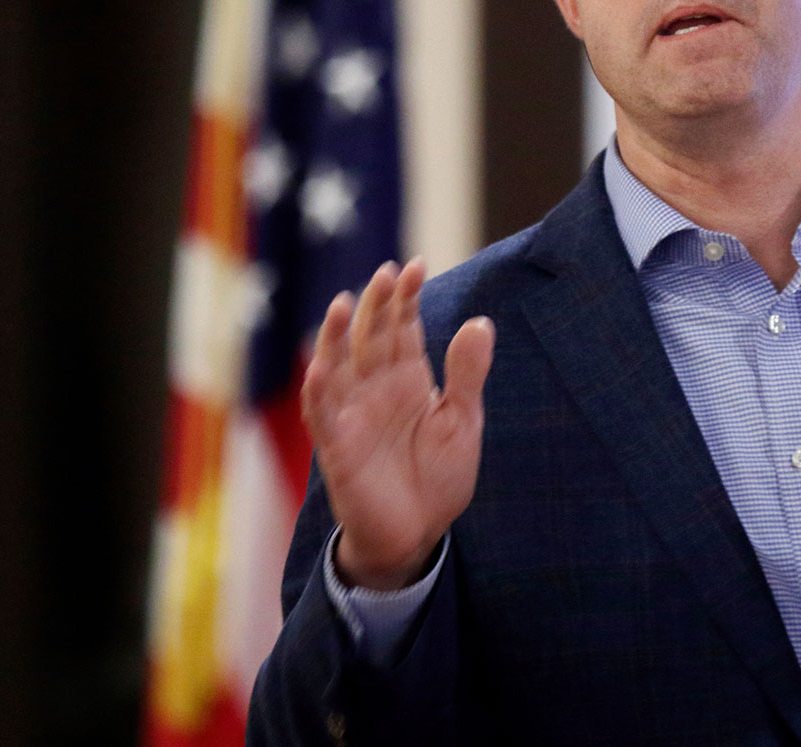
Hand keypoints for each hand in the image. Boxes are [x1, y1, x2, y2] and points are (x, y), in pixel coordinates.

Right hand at [300, 259, 493, 589]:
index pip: (403, 328)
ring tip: (343, 303)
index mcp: (408, 379)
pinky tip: (321, 365)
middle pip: (372, 338)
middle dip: (378, 305)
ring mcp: (354, 415)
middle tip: (388, 271)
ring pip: (338, 366)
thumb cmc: (437, 477)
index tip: (416, 265)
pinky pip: (323, 414)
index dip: (406, 298)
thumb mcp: (462, 421)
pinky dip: (319, 389)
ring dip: (337, 336)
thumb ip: (467, 374)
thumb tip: (481, 322)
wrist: (417, 534)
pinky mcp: (337, 448)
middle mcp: (376, 389)